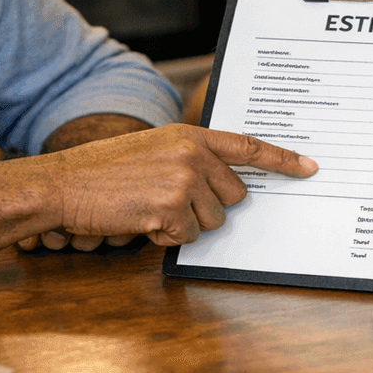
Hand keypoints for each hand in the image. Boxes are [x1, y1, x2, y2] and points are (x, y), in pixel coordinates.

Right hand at [42, 124, 316, 246]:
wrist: (63, 184)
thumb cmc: (103, 171)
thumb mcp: (153, 149)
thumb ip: (189, 157)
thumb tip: (223, 183)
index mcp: (189, 135)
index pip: (247, 145)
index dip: (282, 159)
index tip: (310, 167)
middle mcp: (192, 154)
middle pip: (234, 196)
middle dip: (208, 207)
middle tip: (168, 199)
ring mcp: (183, 181)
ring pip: (213, 222)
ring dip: (184, 224)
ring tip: (149, 207)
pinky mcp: (170, 209)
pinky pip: (187, 237)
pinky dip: (164, 237)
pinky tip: (140, 220)